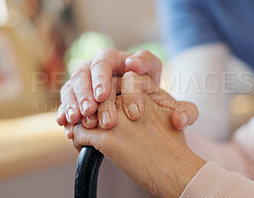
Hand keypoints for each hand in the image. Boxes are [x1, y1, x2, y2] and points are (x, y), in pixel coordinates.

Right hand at [57, 48, 197, 129]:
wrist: (141, 118)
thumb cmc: (155, 107)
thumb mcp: (174, 108)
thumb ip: (186, 111)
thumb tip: (178, 118)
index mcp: (120, 60)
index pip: (108, 60)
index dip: (104, 76)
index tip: (104, 94)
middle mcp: (99, 67)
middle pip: (86, 71)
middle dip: (87, 90)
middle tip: (92, 109)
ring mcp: (85, 81)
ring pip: (72, 84)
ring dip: (74, 101)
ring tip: (79, 118)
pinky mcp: (75, 98)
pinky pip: (65, 101)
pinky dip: (64, 111)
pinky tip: (65, 124)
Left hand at [70, 87, 204, 197]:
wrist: (175, 169)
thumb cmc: (171, 145)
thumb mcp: (164, 113)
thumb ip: (145, 103)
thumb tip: (129, 107)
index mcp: (140, 89)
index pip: (111, 84)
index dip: (104, 99)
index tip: (104, 113)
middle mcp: (124, 100)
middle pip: (95, 98)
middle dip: (89, 111)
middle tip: (88, 125)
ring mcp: (114, 117)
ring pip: (83, 114)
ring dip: (80, 125)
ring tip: (83, 138)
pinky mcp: (105, 137)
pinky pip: (79, 133)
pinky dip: (78, 141)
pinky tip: (84, 149)